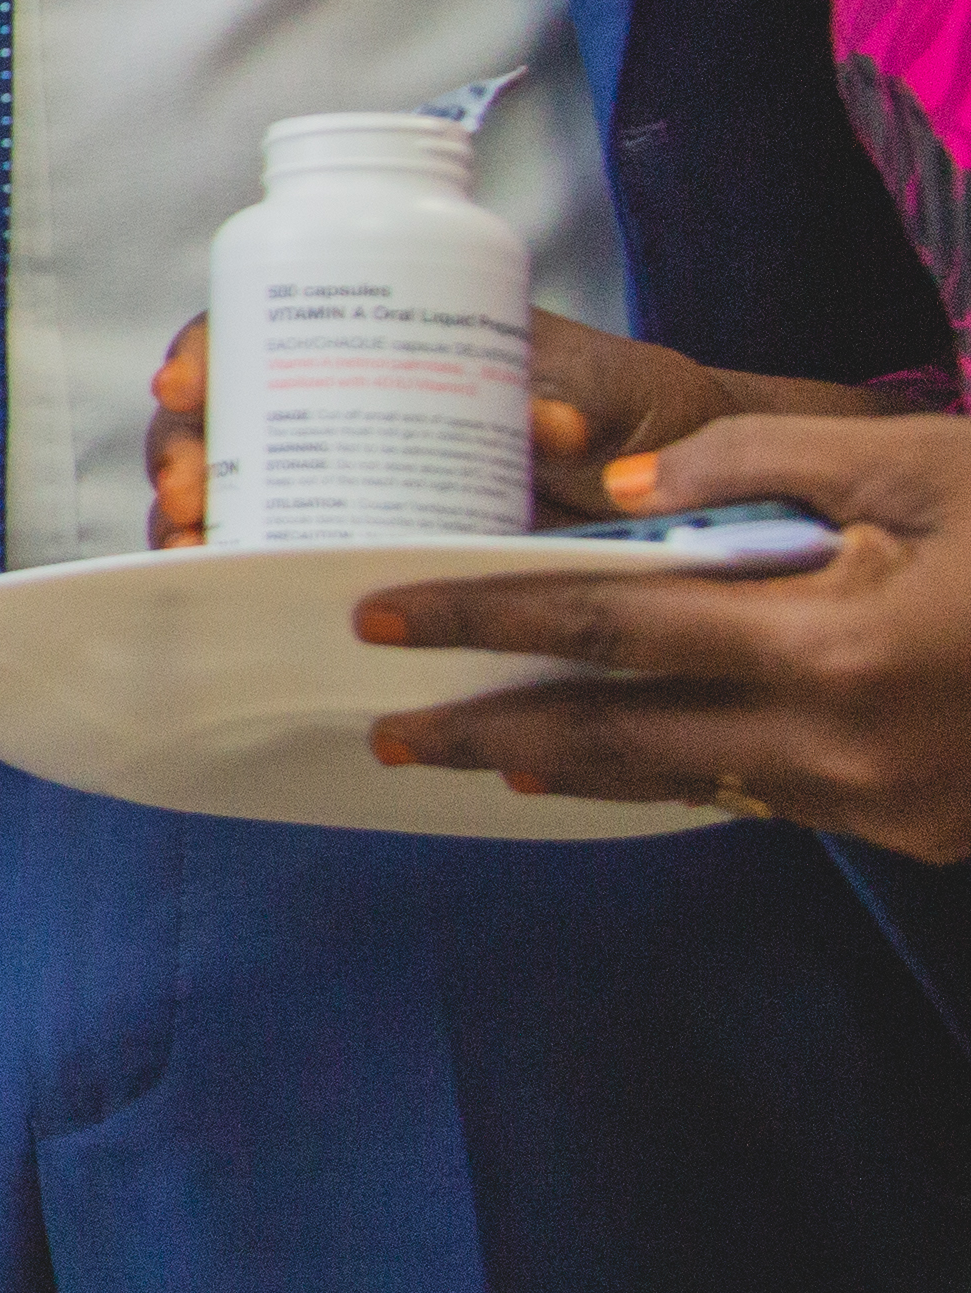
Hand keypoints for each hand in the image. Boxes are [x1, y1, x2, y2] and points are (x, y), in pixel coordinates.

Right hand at [144, 306, 833, 544]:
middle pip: (231, 412)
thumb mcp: (632, 399)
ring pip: (242, 489)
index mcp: (401, 340)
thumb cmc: (660, 423)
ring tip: (198, 557)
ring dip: (197, 521)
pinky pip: (294, 558)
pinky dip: (248, 578)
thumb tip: (551, 427)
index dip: (209, 350)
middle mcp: (362, 407)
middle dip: (182, 454)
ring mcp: (366, 483)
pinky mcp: (386, 557)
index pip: (272, 319)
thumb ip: (595, 403)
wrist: (706, 501)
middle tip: (187, 502)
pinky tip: (238, 601)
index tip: (187, 389)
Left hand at [355, 414, 970, 861]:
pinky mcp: (916, 827)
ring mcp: (881, 801)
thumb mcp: (919, 465)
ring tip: (473, 753)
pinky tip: (621, 759)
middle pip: (615, 741)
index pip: (605, 627)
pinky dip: (682, 775)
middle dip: (487, 733)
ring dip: (571, 769)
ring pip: (684, 784)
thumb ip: (760, 466)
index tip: (376, 619)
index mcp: (830, 646)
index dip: (481, 620)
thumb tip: (625, 483)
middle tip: (381, 728)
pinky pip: (764, 797)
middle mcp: (841, 744)